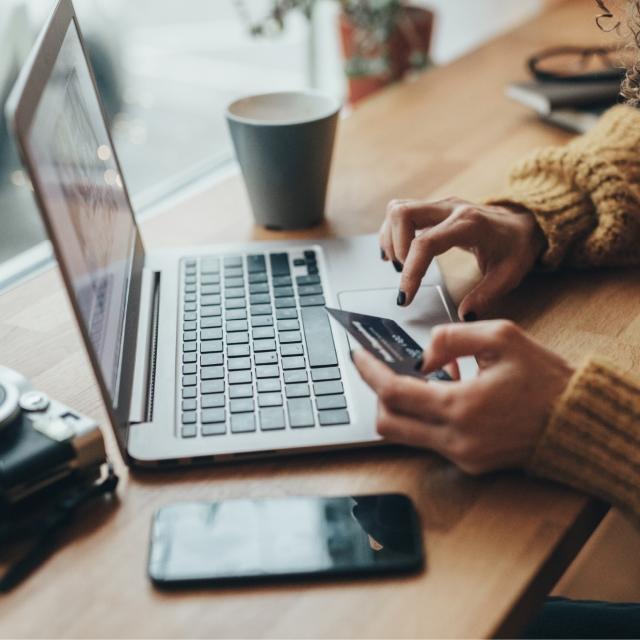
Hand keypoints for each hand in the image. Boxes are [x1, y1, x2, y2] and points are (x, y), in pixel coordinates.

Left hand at [352, 320, 572, 473]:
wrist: (578, 421)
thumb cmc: (545, 379)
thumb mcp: (502, 337)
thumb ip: (452, 337)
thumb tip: (422, 356)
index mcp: (461, 407)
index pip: (394, 392)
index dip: (369, 372)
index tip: (357, 355)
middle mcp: (456, 439)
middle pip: (388, 423)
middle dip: (377, 393)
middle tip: (382, 368)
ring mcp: (462, 456)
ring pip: (405, 435)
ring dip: (403, 405)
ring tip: (425, 376)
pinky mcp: (470, 464)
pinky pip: (430, 440)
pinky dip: (426, 416)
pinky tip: (446, 393)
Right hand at [378, 197, 545, 318]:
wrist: (524, 222)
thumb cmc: (516, 247)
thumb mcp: (509, 275)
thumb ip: (486, 296)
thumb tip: (464, 315)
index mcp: (469, 225)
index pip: (426, 243)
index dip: (411, 271)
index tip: (405, 296)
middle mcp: (450, 208)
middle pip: (403, 214)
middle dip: (395, 247)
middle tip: (404, 273)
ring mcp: (440, 205)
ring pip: (398, 209)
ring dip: (391, 238)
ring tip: (400, 264)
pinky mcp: (433, 208)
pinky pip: (402, 212)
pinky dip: (392, 232)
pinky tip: (397, 254)